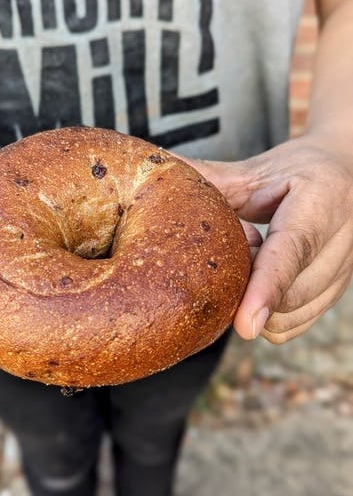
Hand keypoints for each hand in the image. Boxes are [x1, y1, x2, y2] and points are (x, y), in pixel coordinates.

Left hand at [190, 135, 352, 343]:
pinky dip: (269, 315)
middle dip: (247, 288)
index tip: (243, 325)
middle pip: (291, 293)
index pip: (292, 251)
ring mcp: (345, 270)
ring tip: (250, 261)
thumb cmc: (297, 171)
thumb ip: (211, 179)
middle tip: (231, 253)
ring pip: (293, 316)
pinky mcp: (338, 291)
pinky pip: (296, 325)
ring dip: (258, 303)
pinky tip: (260, 284)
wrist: (346, 175)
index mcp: (321, 200)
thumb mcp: (256, 170)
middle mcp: (344, 238)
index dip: (266, 288)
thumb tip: (160, 171)